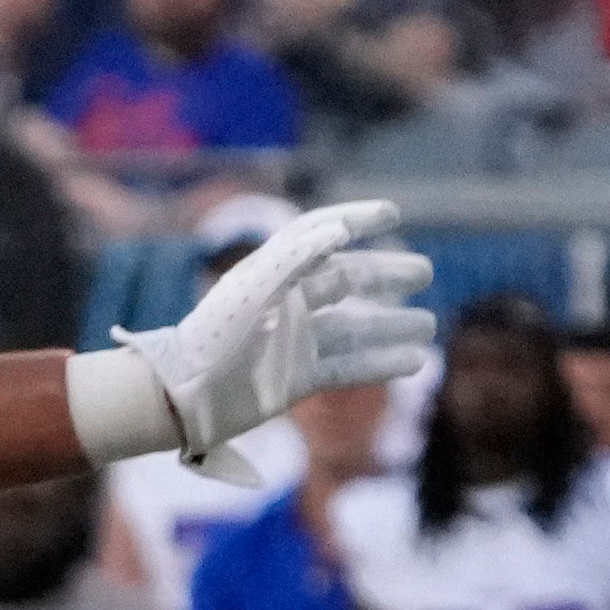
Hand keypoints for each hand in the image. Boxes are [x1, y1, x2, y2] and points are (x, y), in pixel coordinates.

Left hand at [75, 197, 437, 474]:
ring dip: (391, 325)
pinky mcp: (296, 379)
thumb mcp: (252, 290)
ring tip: (428, 325)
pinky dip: (380, 364)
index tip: (393, 213)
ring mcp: (293, 342)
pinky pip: (347, 367)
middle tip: (423, 272)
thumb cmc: (211, 337)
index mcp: (274, 273)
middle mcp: (288, 303)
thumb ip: (295, 257)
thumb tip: (339, 231)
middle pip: (347, 280)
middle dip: (386, 275)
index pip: (320, 235)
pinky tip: (412, 362)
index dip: (355, 219)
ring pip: (354, 328)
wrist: (181, 396)